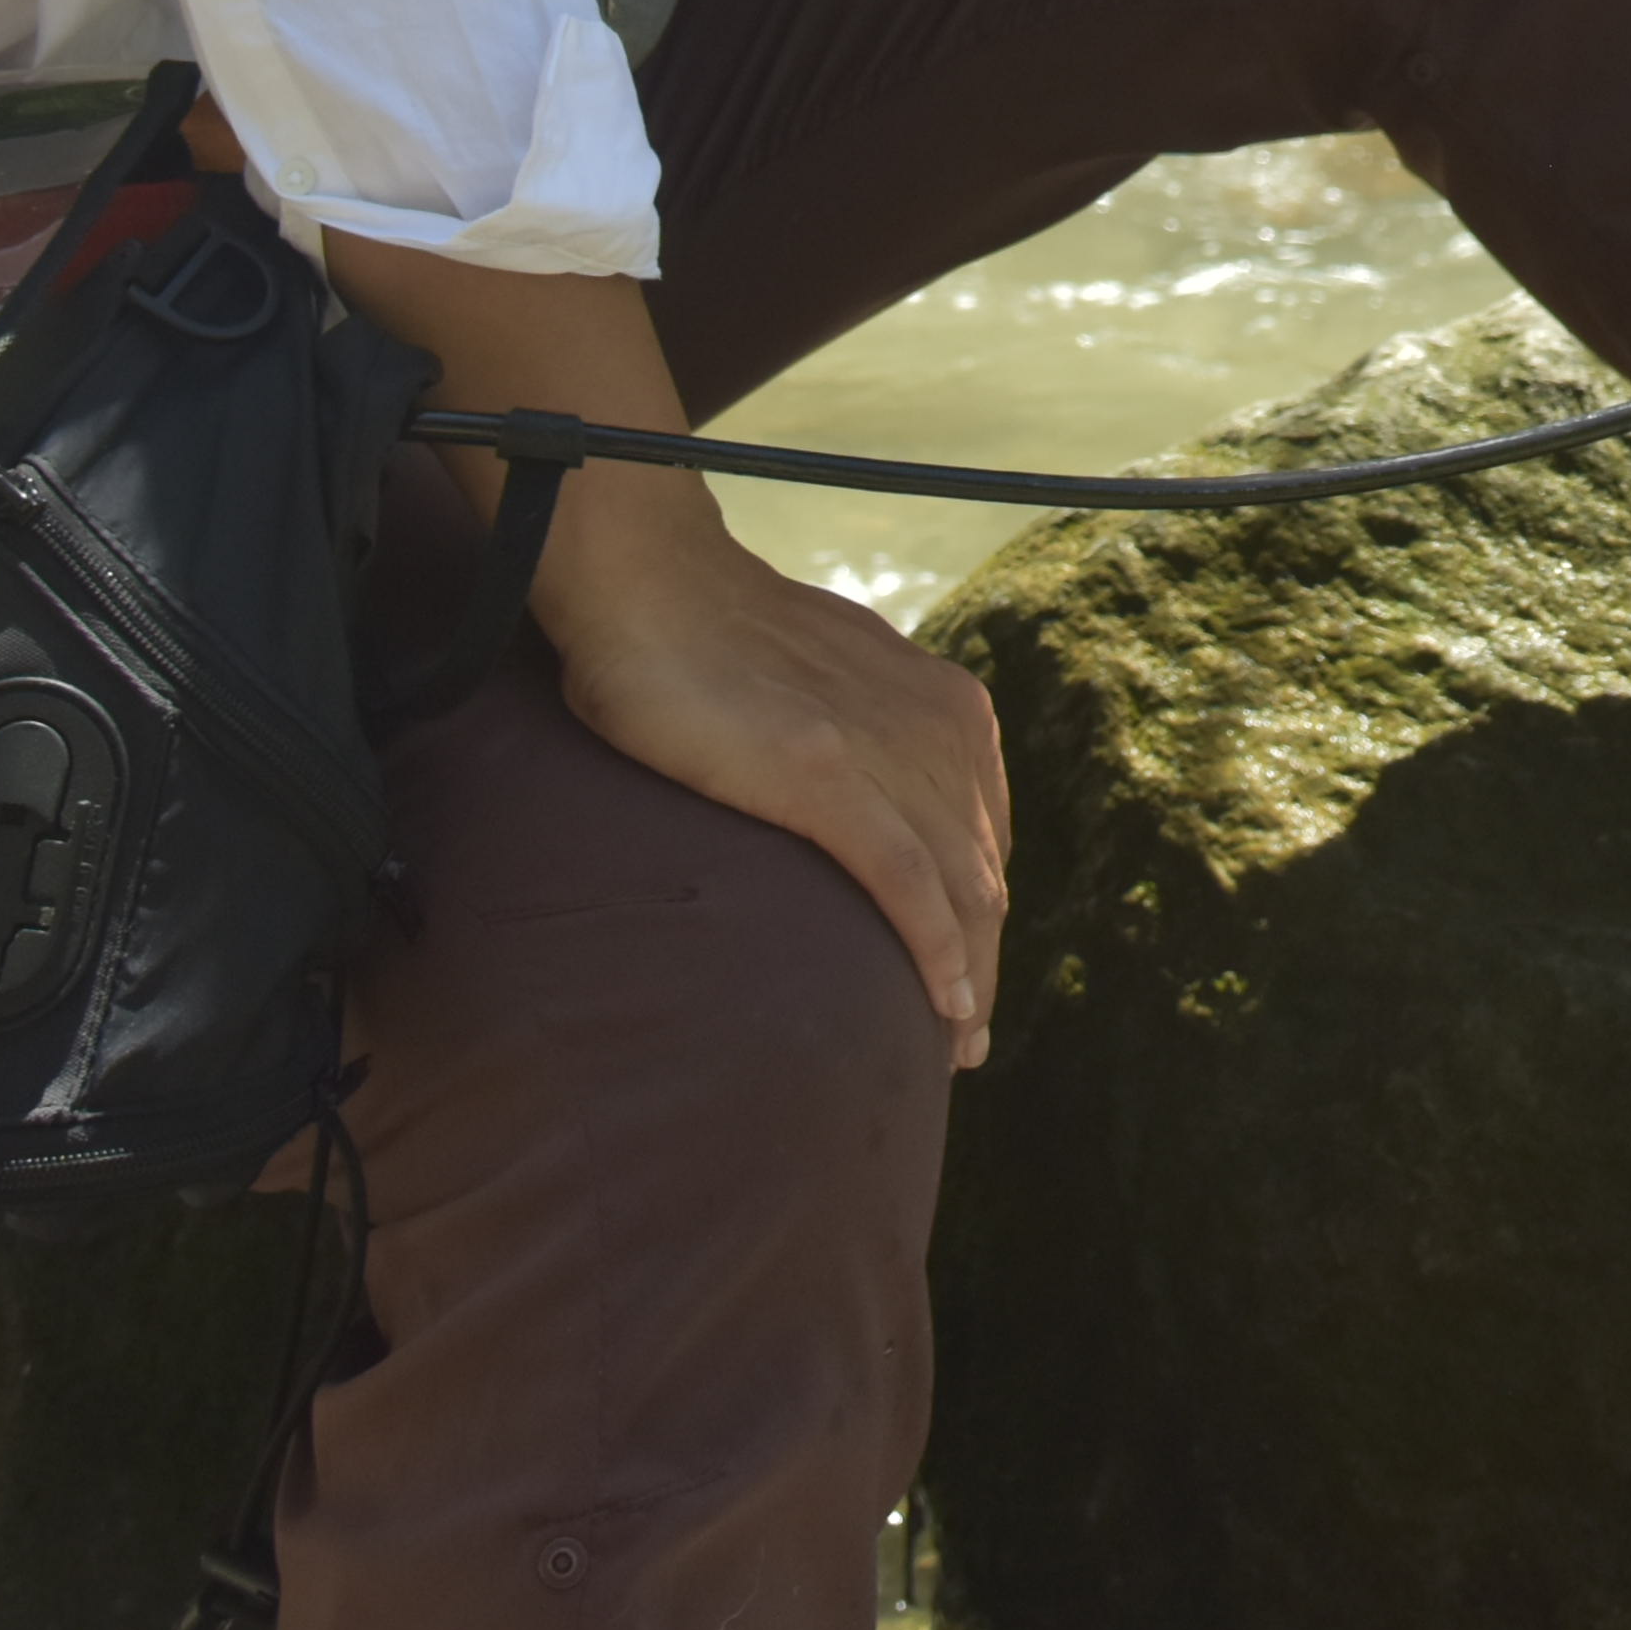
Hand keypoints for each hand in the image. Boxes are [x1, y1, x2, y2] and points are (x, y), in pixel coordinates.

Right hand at [525, 476, 1012, 1068]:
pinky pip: (908, 883)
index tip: (967, 979)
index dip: (981, 915)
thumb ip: (867, 734)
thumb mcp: (828, 682)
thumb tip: (867, 795)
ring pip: (960, 889)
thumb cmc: (717, 637)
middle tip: (964, 1040)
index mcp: (948, 705)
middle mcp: (939, 726)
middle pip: (983, 873)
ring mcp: (886, 750)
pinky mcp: (829, 778)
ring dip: (969, 978)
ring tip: (956, 1045)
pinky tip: (945, 1004)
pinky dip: (936, 953)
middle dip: (984, 960)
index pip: (984, 837)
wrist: (646, 584)